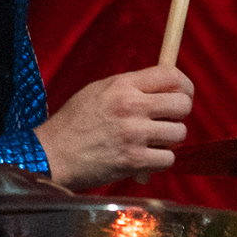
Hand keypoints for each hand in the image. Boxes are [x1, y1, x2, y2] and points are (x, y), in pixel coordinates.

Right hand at [35, 65, 194, 191]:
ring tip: (153, 142)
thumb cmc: (73, 123)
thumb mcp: (97, 91)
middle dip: (180, 114)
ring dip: (170, 141)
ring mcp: (134, 134)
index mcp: (122, 85)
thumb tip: (161, 88)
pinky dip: (160, 162)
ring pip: (179, 133)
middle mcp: (131, 106)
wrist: (52, 154)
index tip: (184, 94)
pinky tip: (145, 159)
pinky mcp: (134, 160)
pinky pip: (168, 159)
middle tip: (168, 121)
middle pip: (182, 104)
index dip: (184, 85)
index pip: (170, 74)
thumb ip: (129, 88)